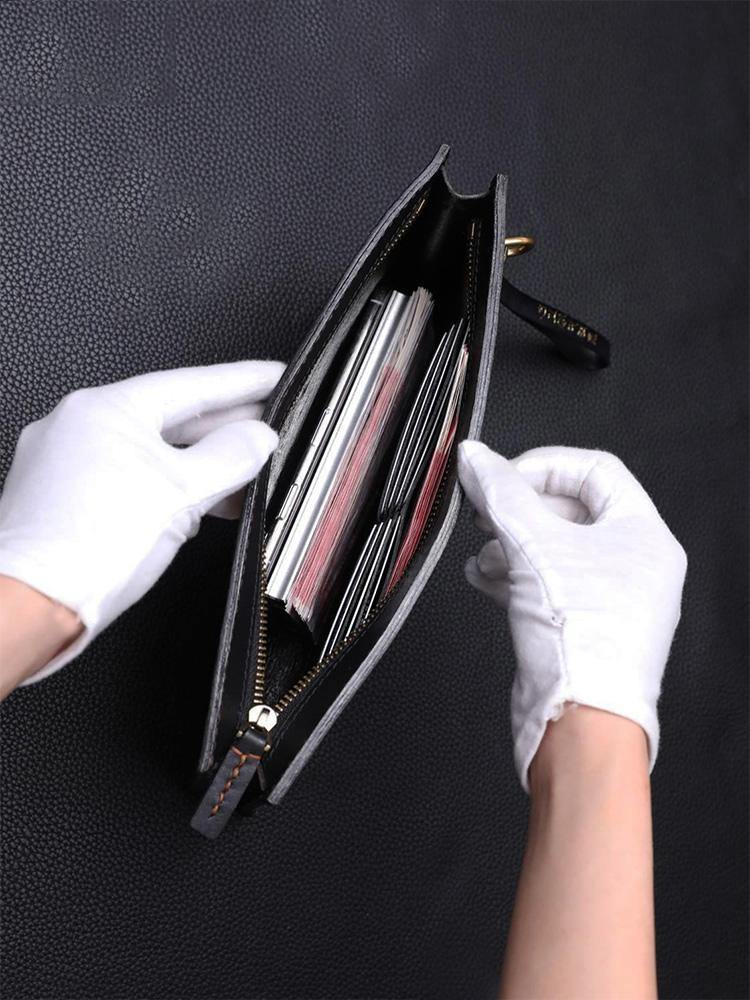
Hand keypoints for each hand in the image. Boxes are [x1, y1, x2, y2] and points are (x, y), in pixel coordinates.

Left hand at [0, 360, 283, 685]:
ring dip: (202, 463)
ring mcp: (68, 463)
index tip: (275, 376)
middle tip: (271, 426)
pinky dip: (171, 487)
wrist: (30, 606)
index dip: (244, 381)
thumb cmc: (84, 550)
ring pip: (151, 451)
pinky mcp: (64, 498)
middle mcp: (78, 426)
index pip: (193, 383)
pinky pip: (131, 478)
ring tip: (247, 475)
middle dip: (226, 425)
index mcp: (104, 409)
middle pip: (171, 416)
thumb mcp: (181, 495)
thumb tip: (258, 437)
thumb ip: (230, 458)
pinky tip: (200, 504)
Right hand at [457, 441, 686, 789]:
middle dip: (520, 508)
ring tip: (483, 552)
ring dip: (511, 542)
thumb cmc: (581, 640)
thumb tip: (476, 458)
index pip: (595, 471)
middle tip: (486, 509)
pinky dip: (514, 575)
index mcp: (643, 534)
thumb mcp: (532, 546)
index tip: (503, 476)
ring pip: (555, 548)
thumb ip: (501, 494)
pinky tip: (484, 578)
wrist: (580, 723)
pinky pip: (548, 583)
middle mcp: (634, 564)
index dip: (544, 466)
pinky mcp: (582, 626)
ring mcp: (611, 598)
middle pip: (571, 510)